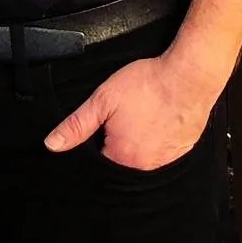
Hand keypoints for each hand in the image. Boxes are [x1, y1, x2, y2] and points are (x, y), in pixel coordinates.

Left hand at [43, 54, 215, 169]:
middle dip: (118, 143)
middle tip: (126, 118)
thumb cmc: (149, 84)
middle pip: (121, 162)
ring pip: (143, 158)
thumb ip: (77, 124)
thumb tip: (52, 144)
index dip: (97, 144)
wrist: (189, 76)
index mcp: (120, 157)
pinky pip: (163, 154)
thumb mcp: (103, 99)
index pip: (99, 163)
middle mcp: (143, 166)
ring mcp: (165, 161)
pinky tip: (158, 122)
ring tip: (142, 118)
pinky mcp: (181, 152)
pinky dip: (158, 141)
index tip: (104, 126)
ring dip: (139, 143)